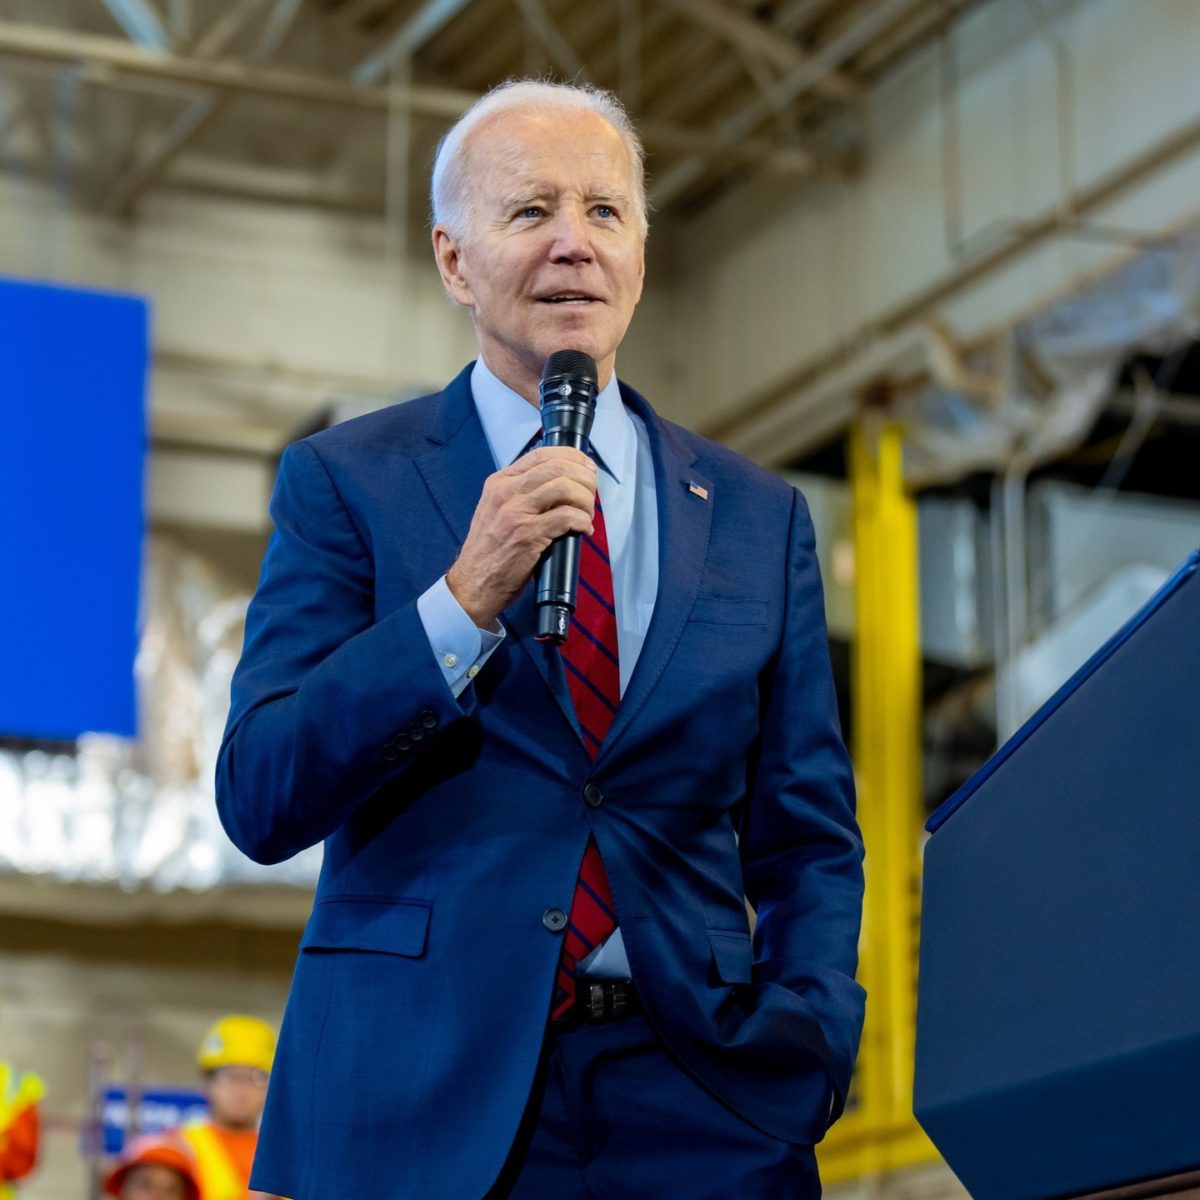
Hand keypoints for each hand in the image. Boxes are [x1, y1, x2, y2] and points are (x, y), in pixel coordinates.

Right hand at [447, 446, 596, 627]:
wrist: (472, 584)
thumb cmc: (489, 551)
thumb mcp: (496, 510)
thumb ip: (520, 493)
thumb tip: (559, 484)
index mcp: (499, 482)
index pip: (541, 454)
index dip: (572, 457)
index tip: (587, 467)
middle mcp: (506, 492)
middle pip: (558, 467)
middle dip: (585, 478)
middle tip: (593, 493)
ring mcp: (516, 513)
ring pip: (565, 488)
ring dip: (586, 500)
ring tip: (587, 514)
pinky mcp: (528, 536)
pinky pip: (567, 517)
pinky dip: (582, 522)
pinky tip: (584, 530)